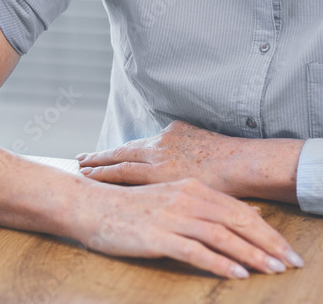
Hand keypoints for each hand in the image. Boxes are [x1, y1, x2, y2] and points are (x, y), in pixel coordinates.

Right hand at [74, 178, 303, 277]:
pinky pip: (195, 250)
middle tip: (293, 263)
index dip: (268, 231)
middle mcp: (186, 199)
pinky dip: (219, 262)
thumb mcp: (174, 198)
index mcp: (192, 188)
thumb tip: (250, 212)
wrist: (89, 206)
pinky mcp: (157, 235)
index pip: (240, 210)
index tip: (289, 250)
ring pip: (221, 236)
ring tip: (273, 271)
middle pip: (237, 221)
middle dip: (269, 244)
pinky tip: (236, 274)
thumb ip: (210, 205)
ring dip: (251, 254)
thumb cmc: (131, 207)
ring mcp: (172, 217)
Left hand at [75, 121, 303, 203]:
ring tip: (82, 172)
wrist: (243, 163)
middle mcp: (159, 146)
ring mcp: (159, 161)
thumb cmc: (230, 156)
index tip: (97, 155)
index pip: (135, 147)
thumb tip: (180, 146)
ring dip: (100, 169)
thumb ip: (186, 142)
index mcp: (169, 136)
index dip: (115, 152)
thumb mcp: (203, 140)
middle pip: (122, 152)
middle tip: (79, 160)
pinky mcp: (163, 178)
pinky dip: (111, 181)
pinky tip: (96, 185)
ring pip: (122, 165)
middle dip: (100, 157)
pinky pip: (130, 180)